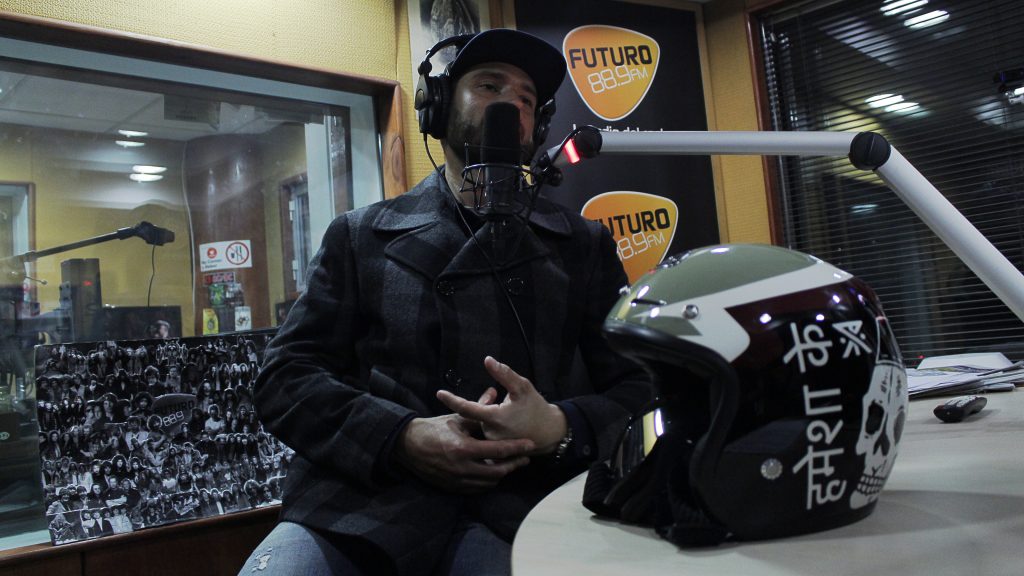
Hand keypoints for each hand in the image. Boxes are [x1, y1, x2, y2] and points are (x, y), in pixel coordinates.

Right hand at [394, 388, 533, 492]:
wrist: (409, 446)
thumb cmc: (434, 429)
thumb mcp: (457, 418)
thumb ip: (478, 408)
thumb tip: (494, 392)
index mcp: (464, 448)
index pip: (498, 451)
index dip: (516, 448)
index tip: (530, 445)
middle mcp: (462, 468)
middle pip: (497, 471)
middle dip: (514, 465)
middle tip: (525, 459)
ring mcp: (457, 480)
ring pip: (489, 482)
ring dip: (502, 474)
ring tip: (511, 464)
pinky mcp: (453, 487)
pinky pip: (477, 488)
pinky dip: (488, 481)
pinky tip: (493, 472)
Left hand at [436, 356, 566, 455]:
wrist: (549, 432)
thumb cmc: (535, 407)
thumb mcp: (523, 387)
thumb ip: (504, 374)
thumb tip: (487, 360)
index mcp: (495, 418)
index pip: (467, 408)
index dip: (452, 400)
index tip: (439, 393)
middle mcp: (490, 434)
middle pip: (474, 415)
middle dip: (482, 402)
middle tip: (495, 394)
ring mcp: (492, 444)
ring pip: (479, 424)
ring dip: (486, 413)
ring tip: (504, 408)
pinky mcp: (495, 451)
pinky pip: (485, 434)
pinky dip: (489, 424)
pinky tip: (504, 421)